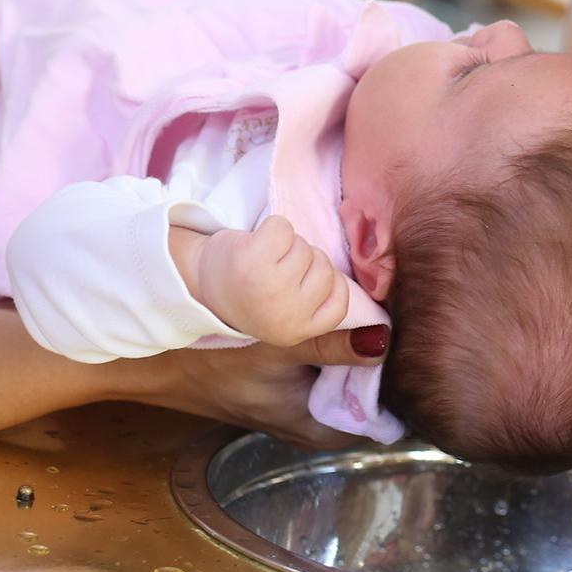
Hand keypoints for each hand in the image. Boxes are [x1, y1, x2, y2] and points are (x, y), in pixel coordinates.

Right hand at [123, 326, 387, 450]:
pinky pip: (316, 364)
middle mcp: (308, 421)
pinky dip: (325, 343)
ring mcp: (291, 401)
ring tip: (363, 309)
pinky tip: (328, 313)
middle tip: (393, 314)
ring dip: (349, 345)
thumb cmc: (215, 357)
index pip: (378, 416)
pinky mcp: (276, 383)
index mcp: (316, 428)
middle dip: (376, 357)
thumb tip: (384, 341)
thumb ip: (333, 346)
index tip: (409, 344)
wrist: (152, 359)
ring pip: (338, 375)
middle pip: (362, 392)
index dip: (396, 381)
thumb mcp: (279, 346)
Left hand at [180, 216, 350, 349]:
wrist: (191, 284)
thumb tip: (380, 343)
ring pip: (305, 246)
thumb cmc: (247, 300)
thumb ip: (330, 336)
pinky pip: (284, 228)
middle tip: (272, 277)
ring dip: (285, 246)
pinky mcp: (252, 260)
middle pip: (325, 268)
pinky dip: (269, 229)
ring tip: (261, 263)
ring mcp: (269, 288)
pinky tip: (251, 247)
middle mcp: (285, 316)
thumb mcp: (289, 324)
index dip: (321, 286)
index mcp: (295, 334)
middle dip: (303, 263)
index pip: (340, 301)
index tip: (293, 290)